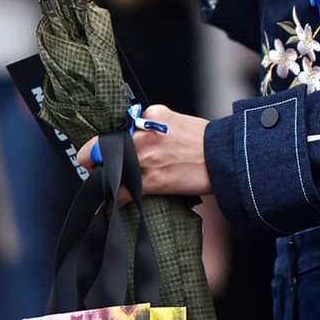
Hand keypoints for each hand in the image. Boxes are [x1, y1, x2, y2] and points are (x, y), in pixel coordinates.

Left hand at [77, 105, 211, 196]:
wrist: (223, 157)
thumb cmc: (205, 141)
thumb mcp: (176, 120)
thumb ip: (153, 122)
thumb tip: (139, 130)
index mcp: (150, 116)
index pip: (116, 128)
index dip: (105, 142)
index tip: (101, 150)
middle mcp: (144, 135)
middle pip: (105, 148)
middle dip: (97, 160)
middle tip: (95, 168)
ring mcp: (146, 157)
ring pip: (109, 170)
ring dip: (103, 180)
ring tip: (102, 186)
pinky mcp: (151, 180)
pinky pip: (121, 192)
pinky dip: (112, 200)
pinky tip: (109, 204)